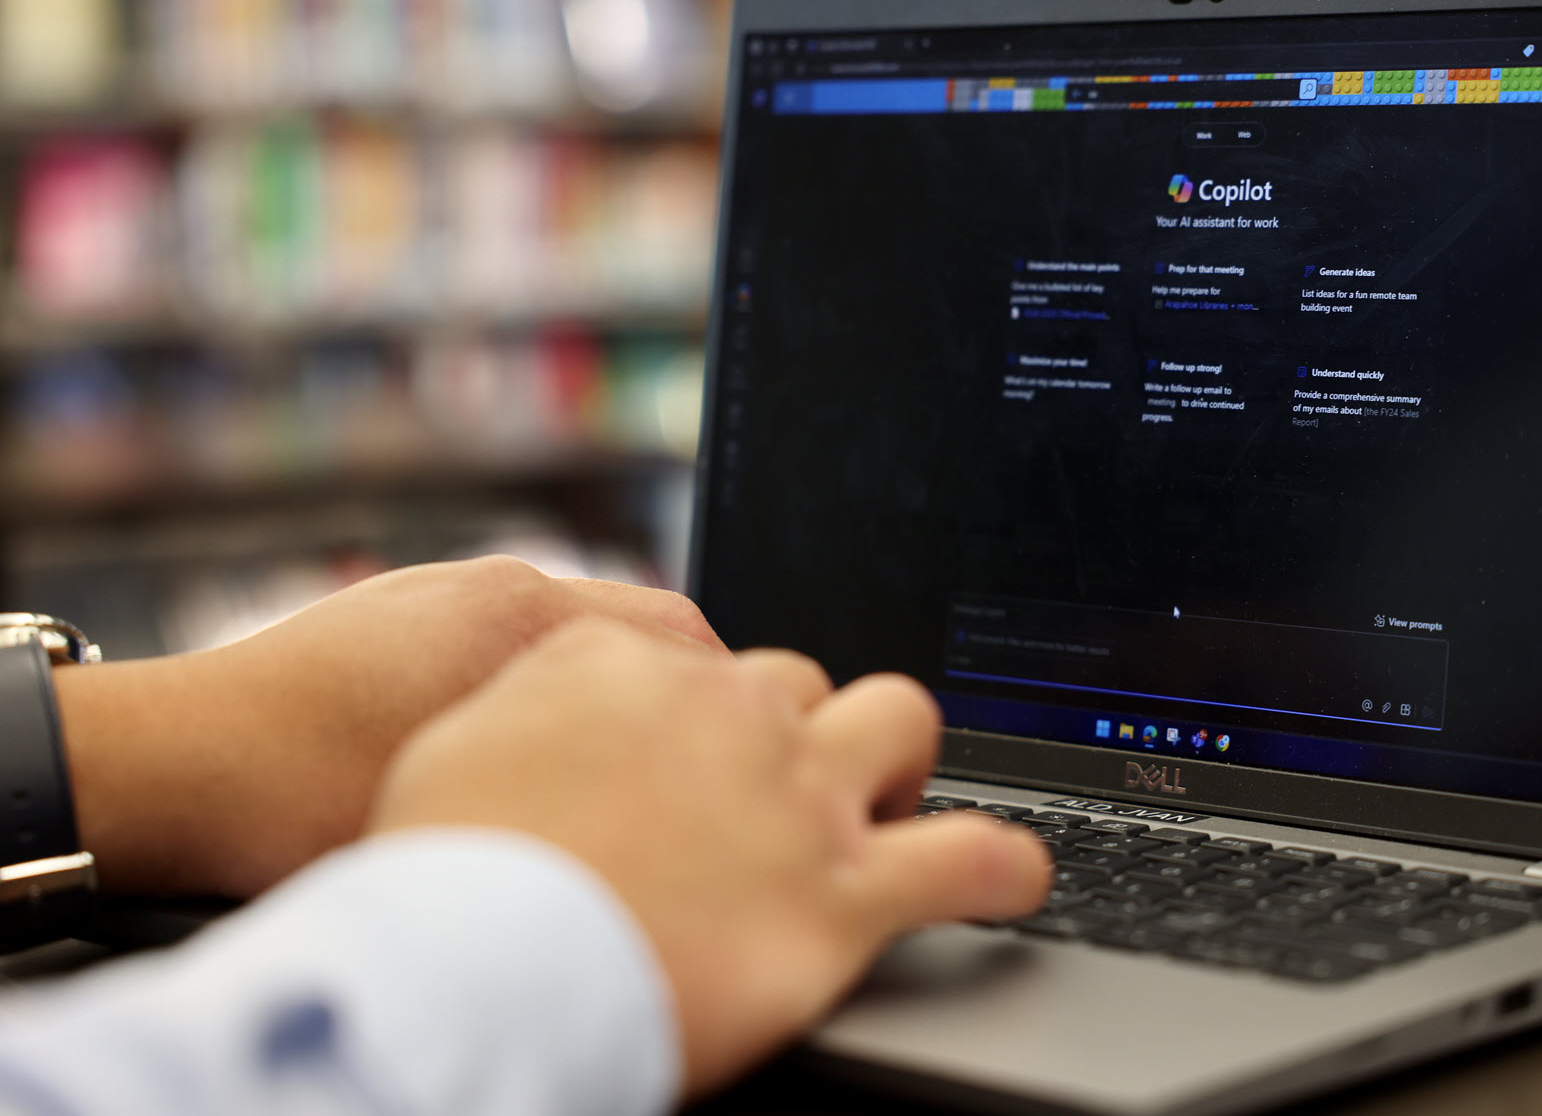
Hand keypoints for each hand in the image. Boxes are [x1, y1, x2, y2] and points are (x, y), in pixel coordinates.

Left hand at [54, 556, 722, 898]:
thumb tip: (660, 798)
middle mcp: (504, 585)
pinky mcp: (407, 604)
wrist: (173, 761)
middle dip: (684, 687)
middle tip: (699, 757)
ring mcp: (452, 588)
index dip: (733, 698)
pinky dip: (544, 676)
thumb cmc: (308, 802)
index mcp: (531, 621)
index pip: (690, 636)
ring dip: (610, 681)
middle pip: (646, 621)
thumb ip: (588, 784)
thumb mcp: (474, 810)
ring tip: (609, 757)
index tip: (749, 748)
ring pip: (579, 627)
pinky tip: (518, 743)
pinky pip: (514, 632)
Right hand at [371, 616, 1050, 1096]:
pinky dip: (1002, 866)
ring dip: (904, 758)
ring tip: (893, 804)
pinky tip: (1010, 875)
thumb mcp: (458, 741)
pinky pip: (968, 860)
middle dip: (809, 726)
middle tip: (789, 789)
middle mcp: (731, 710)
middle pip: (807, 683)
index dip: (713, 717)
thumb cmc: (444, 869)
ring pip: (903, 724)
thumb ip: (537, 701)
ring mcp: (799, 798)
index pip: (709, 661)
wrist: (472, 966)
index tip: (704, 756)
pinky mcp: (844, 897)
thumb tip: (567, 702)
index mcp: (632, 663)